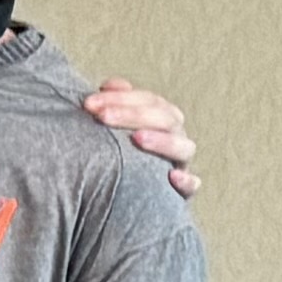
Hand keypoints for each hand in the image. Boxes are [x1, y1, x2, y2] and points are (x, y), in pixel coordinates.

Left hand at [85, 77, 196, 200]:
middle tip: (102, 116)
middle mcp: (173, 138)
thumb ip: (112, 105)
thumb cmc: (112, 154)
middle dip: (134, 114)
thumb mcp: (110, 127)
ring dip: (162, 141)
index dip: (122, 98)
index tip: (90, 103)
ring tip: (137, 138)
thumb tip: (109, 84)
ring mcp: (179, 164)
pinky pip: (192, 185)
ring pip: (184, 147)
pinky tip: (172, 176)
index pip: (150, 101)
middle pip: (166, 119)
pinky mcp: (180, 191)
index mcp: (160, 120)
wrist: (113, 197)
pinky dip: (186, 180)